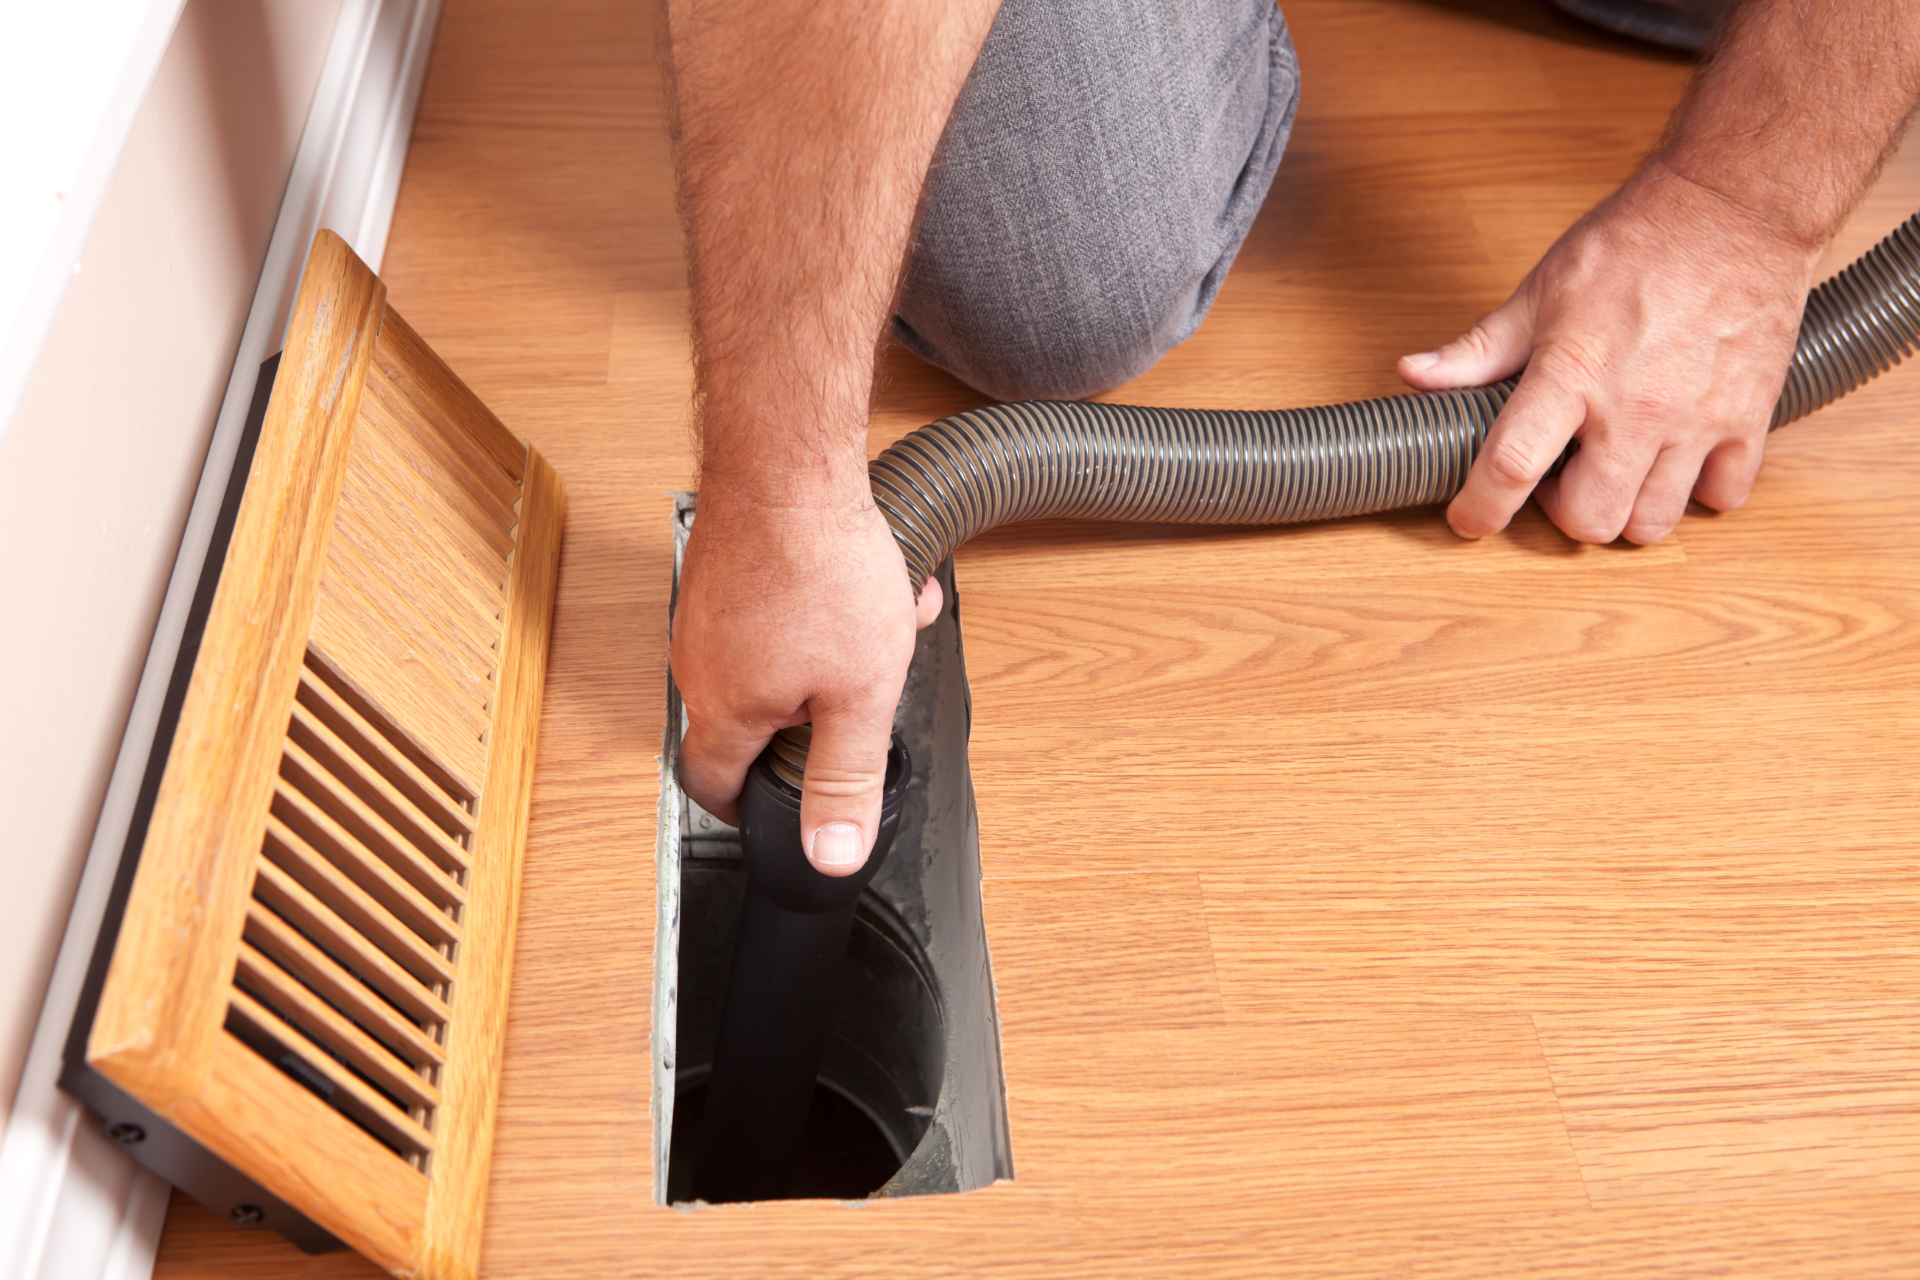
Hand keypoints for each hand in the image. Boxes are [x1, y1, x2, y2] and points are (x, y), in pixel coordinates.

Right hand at [669, 486, 941, 875]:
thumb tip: (830, 855)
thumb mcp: (859, 696)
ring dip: (828, 658)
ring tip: (880, 628)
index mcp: (723, 709)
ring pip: (770, 661)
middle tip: (860, 701)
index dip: (743, 810)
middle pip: (749, 720)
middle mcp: (697, 663)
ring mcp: (704, 613)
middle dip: (814, 719)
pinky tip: (866, 585)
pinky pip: (770, 612)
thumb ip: (844, 780)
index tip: (769, 813)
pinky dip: (818, 611)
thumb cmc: (823, 567)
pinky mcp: (722, 571)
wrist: (789, 463)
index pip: (711, 787)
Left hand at [1399, 162, 1819, 545]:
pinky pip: (1723, 497)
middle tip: (1560, 476)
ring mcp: (1698, 418)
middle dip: (1563, 514)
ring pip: (1652, 523)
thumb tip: (1416, 374)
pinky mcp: (1749, 417)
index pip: (1512, 466)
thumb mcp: (1541, 291)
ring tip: (1616, 468)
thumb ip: (1480, 348)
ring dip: (1625, 509)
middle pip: (1590, 520)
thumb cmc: (1637, 243)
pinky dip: (1697, 492)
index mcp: (1572, 372)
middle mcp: (1636, 406)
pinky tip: (1676, 458)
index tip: (1469, 519)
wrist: (1735, 207)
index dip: (1481, 509)